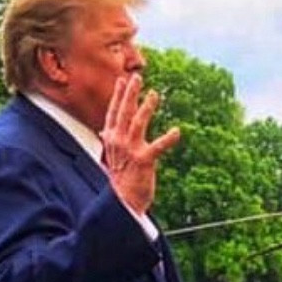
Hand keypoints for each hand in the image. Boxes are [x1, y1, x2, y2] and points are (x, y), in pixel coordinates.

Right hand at [100, 73, 179, 216]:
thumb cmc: (121, 181)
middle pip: (124, 113)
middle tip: (137, 77)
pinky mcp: (143, 161)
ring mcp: (130, 151)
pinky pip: (157, 147)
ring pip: (137, 124)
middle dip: (130, 94)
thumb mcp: (112, 158)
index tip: (122, 79)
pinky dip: (168, 139)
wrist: (123, 204)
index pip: (113, 113)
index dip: (118, 96)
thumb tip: (104, 131)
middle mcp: (119, 143)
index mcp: (112, 141)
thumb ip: (110, 141)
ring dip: (146, 108)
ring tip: (154, 94)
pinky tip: (177, 131)